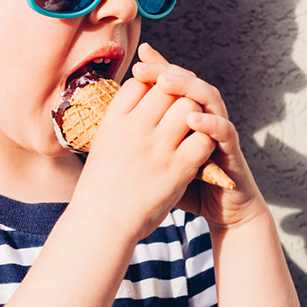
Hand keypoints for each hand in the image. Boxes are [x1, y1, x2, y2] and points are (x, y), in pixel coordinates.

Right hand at [70, 51, 215, 240]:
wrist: (102, 224)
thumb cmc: (101, 186)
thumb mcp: (103, 143)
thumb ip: (121, 121)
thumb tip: (138, 95)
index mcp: (113, 120)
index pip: (139, 82)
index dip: (152, 84)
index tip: (156, 97)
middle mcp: (134, 128)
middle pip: (166, 88)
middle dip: (176, 93)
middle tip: (180, 108)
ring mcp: (157, 147)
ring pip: (188, 107)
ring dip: (194, 113)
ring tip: (191, 127)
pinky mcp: (178, 168)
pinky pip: (202, 138)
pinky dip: (205, 139)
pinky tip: (199, 148)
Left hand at [130, 43, 264, 231]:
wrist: (222, 209)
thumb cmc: (187, 185)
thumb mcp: (159, 160)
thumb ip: (145, 140)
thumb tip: (111, 129)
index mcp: (186, 115)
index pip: (172, 81)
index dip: (156, 70)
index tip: (134, 65)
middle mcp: (206, 116)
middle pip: (189, 81)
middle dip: (166, 71)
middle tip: (143, 68)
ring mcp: (220, 131)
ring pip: (210, 97)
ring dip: (188, 88)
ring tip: (165, 83)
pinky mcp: (232, 151)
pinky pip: (225, 131)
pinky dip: (211, 123)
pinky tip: (193, 119)